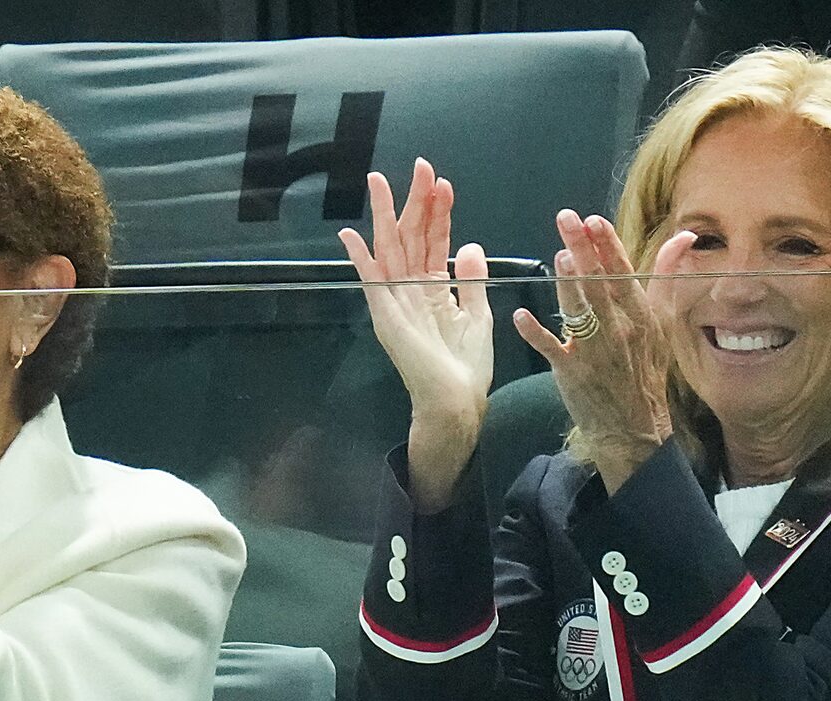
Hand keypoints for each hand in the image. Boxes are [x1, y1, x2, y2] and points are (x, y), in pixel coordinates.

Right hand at [340, 161, 496, 509]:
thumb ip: (471, 281)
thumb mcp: (478, 316)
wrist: (456, 403)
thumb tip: (468, 244)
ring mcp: (395, 303)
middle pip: (410, 237)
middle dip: (414, 202)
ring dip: (385, 216)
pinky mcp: (387, 317)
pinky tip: (352, 234)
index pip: (433, 241)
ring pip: (390, 249)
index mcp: (433, 290)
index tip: (442, 182)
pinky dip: (361, 259)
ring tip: (381, 181)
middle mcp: (410, 291)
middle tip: (421, 166)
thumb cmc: (466, 370)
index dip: (438, 212)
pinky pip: (371, 282)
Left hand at [514, 211, 691, 491]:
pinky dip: (535, 332)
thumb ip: (665, 277)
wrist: (633, 427)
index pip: (623, 272)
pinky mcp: (572, 372)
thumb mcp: (662, 324)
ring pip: (578, 310)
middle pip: (598, 283)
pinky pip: (552, 347)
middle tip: (566, 219)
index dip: (607, 244)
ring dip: (566, 282)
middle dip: (582, 248)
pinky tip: (520, 315)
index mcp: (641, 316)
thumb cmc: (645, 371)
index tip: (593, 220)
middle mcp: (619, 330)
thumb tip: (683, 237)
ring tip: (558, 255)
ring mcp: (595, 351)